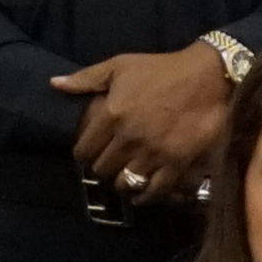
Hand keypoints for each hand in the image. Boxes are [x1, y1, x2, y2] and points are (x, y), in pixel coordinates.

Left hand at [48, 50, 238, 202]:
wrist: (207, 76)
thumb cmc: (161, 69)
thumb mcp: (120, 65)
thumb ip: (86, 78)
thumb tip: (54, 84)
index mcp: (111, 115)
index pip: (83, 151)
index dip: (83, 154)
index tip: (90, 153)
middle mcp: (129, 138)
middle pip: (102, 170)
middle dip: (102, 168)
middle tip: (109, 164)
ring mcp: (153, 153)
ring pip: (125, 183)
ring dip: (122, 182)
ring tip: (125, 176)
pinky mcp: (176, 163)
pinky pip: (154, 191)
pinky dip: (146, 196)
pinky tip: (142, 193)